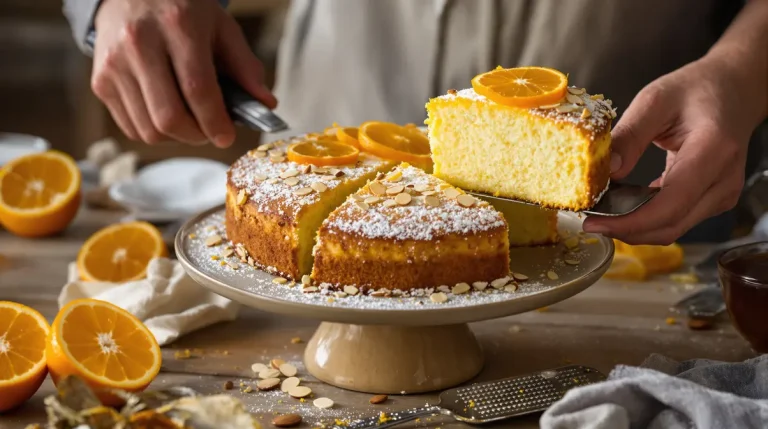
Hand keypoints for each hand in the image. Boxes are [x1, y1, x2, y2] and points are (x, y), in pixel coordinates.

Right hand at [90, 0, 276, 146]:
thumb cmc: (183, 11)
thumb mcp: (221, 27)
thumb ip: (245, 67)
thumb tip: (266, 104)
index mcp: (177, 26)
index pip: (197, 89)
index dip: (215, 122)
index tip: (228, 136)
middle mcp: (139, 43)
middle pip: (169, 116)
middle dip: (197, 136)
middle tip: (211, 132)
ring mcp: (114, 64)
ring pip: (148, 129)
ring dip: (176, 137)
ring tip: (191, 122)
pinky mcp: (100, 81)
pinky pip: (131, 127)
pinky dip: (154, 132)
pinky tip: (167, 115)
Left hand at [582, 56, 763, 244]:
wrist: (734, 89)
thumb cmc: (697, 90)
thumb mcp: (655, 100)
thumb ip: (629, 135)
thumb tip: (604, 170)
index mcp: (713, 152)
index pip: (670, 205)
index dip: (629, 222)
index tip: (594, 222)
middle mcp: (724, 180)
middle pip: (670, 225)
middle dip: (626, 230)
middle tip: (590, 221)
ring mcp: (722, 193)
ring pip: (673, 228)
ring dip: (635, 227)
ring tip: (602, 212)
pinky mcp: (714, 199)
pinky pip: (676, 218)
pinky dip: (647, 218)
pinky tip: (622, 206)